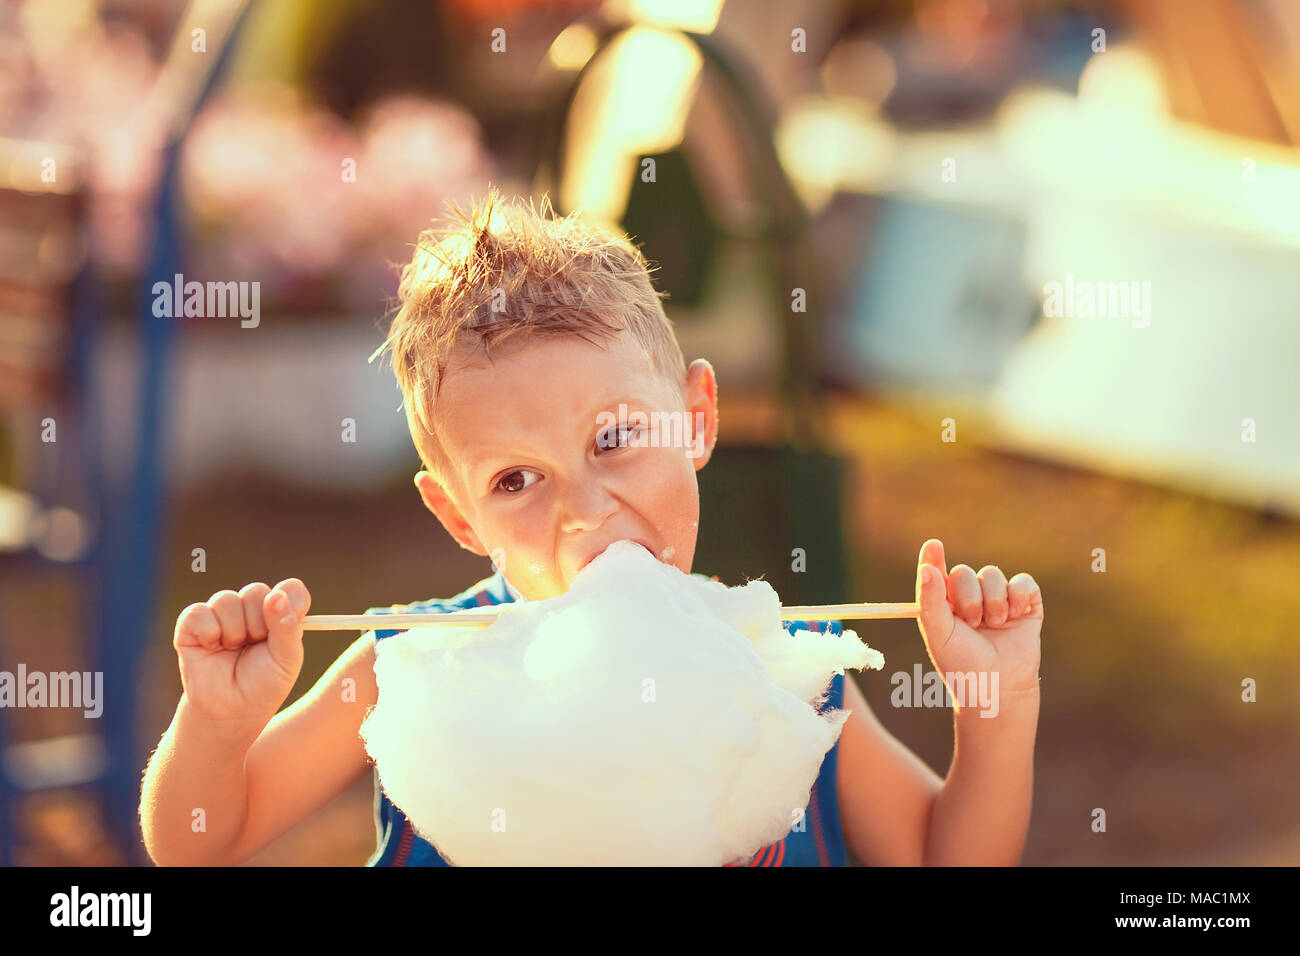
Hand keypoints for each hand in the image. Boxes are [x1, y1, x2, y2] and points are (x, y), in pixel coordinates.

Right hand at [173, 579, 310, 728]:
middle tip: (255, 646)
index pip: (291, 589)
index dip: (289, 603)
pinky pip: (199, 612)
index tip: (285, 626)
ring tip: (233, 650)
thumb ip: (287, 627)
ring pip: (227, 599)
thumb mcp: (286, 660)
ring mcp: (221, 613)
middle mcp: (251, 608)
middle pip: (256, 592)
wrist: (231, 711)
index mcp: (279, 614)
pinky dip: (209, 632)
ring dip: (234, 631)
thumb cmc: (263, 684)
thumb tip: (276, 596)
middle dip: (258, 624)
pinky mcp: (193, 623)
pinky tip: (212, 647)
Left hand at [914, 540, 1041, 696]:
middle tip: (972, 623)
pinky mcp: (1025, 604)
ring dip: (993, 601)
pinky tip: (1015, 615)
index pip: (936, 573)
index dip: (933, 558)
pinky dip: (1018, 596)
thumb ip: (930, 600)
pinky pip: (1023, 582)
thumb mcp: (939, 633)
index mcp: (944, 605)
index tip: (933, 545)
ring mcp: (998, 600)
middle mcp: (970, 599)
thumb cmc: (962, 664)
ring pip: (993, 574)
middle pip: (965, 573)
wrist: (998, 687)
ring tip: (993, 626)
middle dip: (968, 598)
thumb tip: (926, 568)